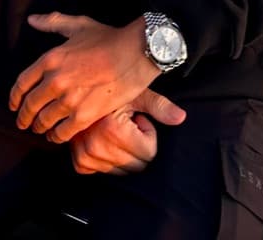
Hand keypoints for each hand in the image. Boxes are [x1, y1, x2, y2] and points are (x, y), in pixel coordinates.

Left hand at [8, 12, 158, 143]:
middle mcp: (55, 80)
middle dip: (24, 117)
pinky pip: (62, 133)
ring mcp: (69, 100)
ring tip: (40, 130)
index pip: (22, 83)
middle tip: (23, 123)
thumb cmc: (109, 38)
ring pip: (44, 121)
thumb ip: (52, 23)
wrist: (136, 53)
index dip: (15, 97)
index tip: (14, 105)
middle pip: (30, 105)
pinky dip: (56, 136)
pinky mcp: (84, 115)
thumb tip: (32, 20)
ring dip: (39, 127)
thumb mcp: (78, 25)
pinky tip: (57, 136)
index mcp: (51, 58)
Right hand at [70, 88, 186, 175]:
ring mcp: (87, 156)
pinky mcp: (80, 163)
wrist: (81, 89)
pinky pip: (105, 172)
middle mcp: (97, 146)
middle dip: (136, 146)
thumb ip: (159, 106)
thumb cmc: (114, 88)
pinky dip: (108, 159)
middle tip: (126, 125)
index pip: (149, 153)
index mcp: (113, 129)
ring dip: (122, 153)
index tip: (137, 118)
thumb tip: (182, 118)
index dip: (147, 133)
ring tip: (114, 130)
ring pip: (122, 171)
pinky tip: (104, 139)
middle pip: (137, 166)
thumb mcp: (137, 92)